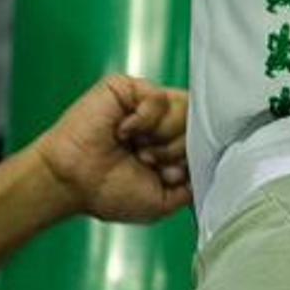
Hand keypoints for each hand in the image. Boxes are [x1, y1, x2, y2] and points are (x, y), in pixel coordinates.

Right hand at [32, 74, 192, 225]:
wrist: (73, 183)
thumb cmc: (108, 192)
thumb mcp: (163, 200)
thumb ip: (192, 185)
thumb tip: (215, 168)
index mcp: (170, 144)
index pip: (204, 136)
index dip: (196, 155)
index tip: (173, 174)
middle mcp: (160, 122)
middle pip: (198, 122)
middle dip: (178, 149)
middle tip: (150, 162)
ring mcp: (144, 104)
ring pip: (184, 107)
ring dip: (164, 137)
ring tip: (139, 151)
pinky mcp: (127, 89)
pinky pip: (157, 97)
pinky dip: (144, 120)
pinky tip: (124, 133)